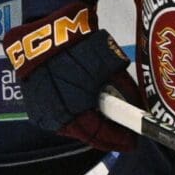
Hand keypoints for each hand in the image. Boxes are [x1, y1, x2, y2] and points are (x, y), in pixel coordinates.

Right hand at [4, 13, 138, 152]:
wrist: (45, 33)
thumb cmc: (79, 48)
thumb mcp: (110, 66)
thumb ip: (126, 91)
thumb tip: (139, 106)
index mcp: (74, 109)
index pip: (100, 135)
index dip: (119, 139)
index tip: (132, 141)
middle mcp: (56, 116)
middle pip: (86, 135)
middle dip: (106, 135)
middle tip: (122, 133)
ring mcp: (43, 112)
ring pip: (72, 128)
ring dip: (90, 127)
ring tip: (106, 121)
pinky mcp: (35, 105)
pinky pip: (59, 118)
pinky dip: (75, 117)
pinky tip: (86, 110)